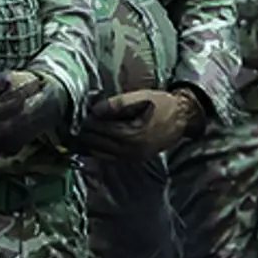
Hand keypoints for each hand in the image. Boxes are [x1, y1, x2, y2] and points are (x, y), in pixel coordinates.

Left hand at [77, 87, 206, 158]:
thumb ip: (117, 104)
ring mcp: (134, 157)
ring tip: (80, 135)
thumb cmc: (162, 104)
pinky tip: (93, 145)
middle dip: (87, 135)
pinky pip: (112, 158)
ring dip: (91, 145)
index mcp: (132, 134)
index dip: (89, 123)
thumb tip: (95, 110)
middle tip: (75, 126)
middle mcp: (131, 150)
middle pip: (100, 144)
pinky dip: (100, 152)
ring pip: (104, 153)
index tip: (79, 117)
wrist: (183, 118)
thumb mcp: (141, 97)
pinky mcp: (136, 159)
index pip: (102, 130)